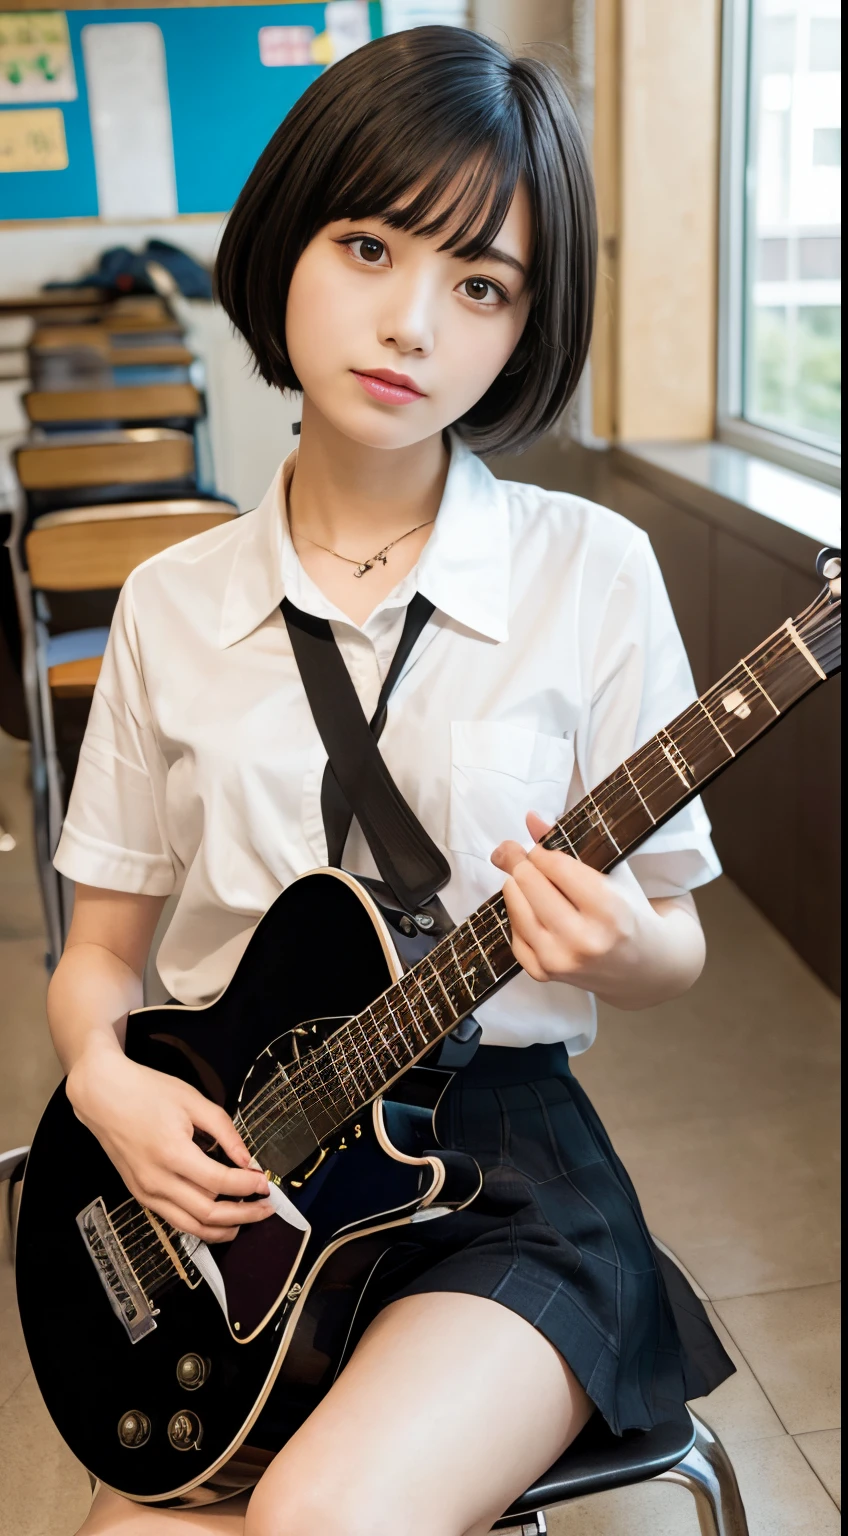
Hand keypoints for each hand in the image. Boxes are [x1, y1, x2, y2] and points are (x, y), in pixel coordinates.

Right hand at [67, 1038, 273, 1241]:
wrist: (102, 1095)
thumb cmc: (147, 1091)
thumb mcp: (193, 1100)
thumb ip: (225, 1131)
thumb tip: (247, 1160)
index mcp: (172, 1153)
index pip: (220, 1183)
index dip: (248, 1186)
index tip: (266, 1183)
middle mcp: (157, 1180)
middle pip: (208, 1214)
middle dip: (244, 1215)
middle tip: (267, 1208)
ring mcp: (145, 1192)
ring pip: (191, 1226)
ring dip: (223, 1229)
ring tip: (247, 1220)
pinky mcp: (139, 1195)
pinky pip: (174, 1220)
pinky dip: (199, 1225)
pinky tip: (218, 1219)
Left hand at [491, 812, 703, 1006]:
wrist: (645, 967)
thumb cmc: (630, 913)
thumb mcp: (612, 873)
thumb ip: (569, 843)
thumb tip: (530, 818)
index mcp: (608, 909)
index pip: (553, 864)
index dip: (541, 850)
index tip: (542, 849)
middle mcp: (582, 939)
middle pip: (527, 882)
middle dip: (521, 863)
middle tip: (523, 857)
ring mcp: (560, 961)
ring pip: (514, 904)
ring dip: (516, 886)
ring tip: (530, 882)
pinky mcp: (543, 974)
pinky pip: (512, 933)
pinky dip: (518, 916)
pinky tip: (532, 910)